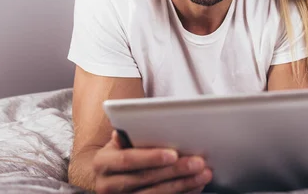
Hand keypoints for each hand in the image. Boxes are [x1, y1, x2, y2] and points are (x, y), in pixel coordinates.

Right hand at [92, 130, 211, 192]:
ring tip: (203, 174)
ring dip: (184, 184)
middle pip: (146, 179)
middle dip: (175, 170)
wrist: (107, 177)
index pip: (128, 160)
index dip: (151, 157)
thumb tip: (146, 121)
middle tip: (198, 162)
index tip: (173, 154)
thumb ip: (130, 133)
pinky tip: (196, 186)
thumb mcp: (119, 141)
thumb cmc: (119, 152)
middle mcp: (107, 185)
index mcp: (103, 163)